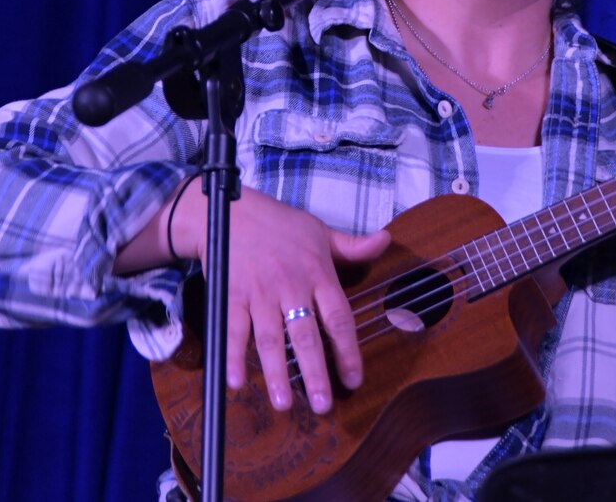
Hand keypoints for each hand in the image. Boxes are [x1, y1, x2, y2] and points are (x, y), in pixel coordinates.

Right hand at [179, 184, 390, 413]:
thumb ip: (352, 246)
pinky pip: (233, 330)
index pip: (338, 317)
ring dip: (275, 373)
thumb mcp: (319, 230)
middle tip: (321, 405)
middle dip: (314, 372)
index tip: (355, 379)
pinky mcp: (232, 295)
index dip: (348, 351)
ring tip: (283, 404)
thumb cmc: (279, 223)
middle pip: (304, 335)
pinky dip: (233, 356)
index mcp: (317, 272)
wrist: (229, 210)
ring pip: (269, 338)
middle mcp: (290, 286)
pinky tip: (236, 382)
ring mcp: (259, 293)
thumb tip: (386, 240)